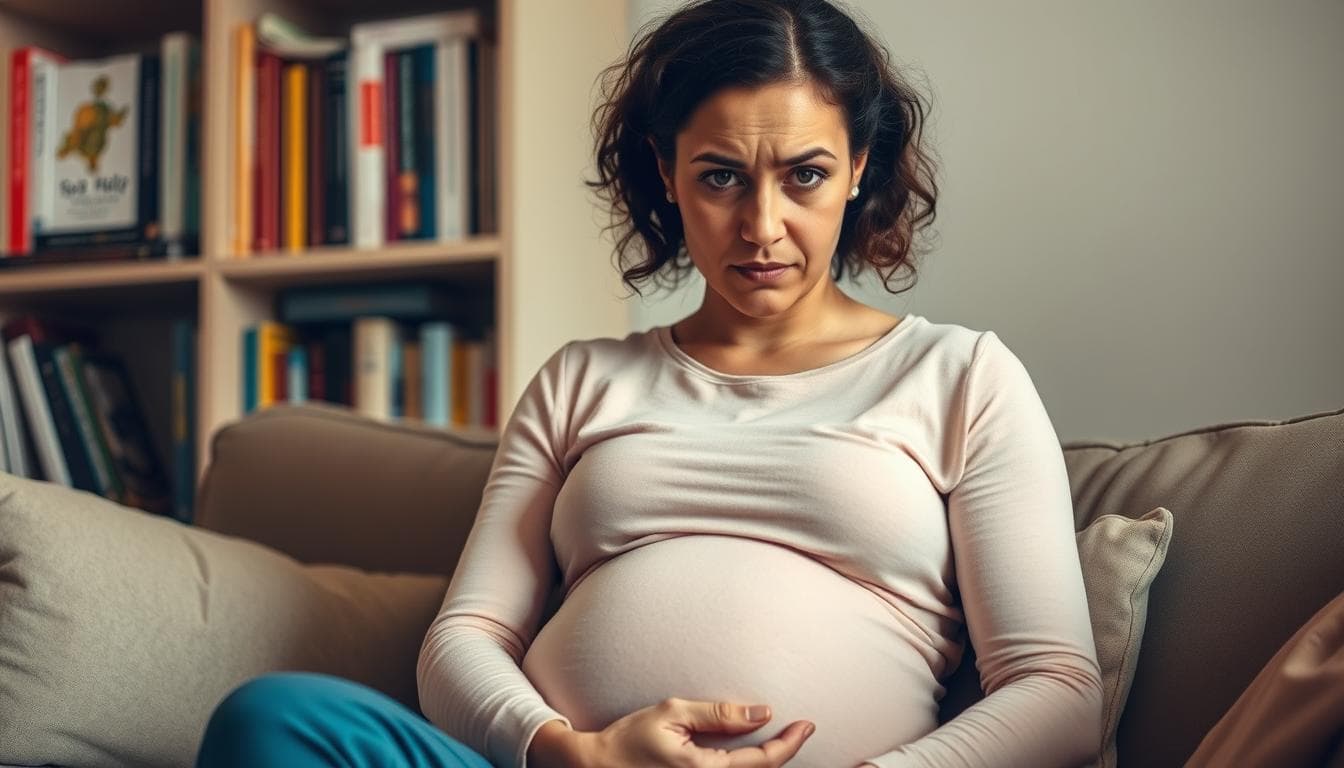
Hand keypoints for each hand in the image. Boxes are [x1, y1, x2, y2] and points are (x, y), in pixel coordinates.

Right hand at [539, 697, 815, 767]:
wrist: (597, 767)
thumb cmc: (630, 737)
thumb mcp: (672, 713)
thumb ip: (719, 714)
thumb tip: (763, 713)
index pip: (764, 762)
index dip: (790, 743)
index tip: (808, 724)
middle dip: (786, 754)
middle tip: (802, 729)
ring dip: (768, 763)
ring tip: (783, 741)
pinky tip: (756, 755)